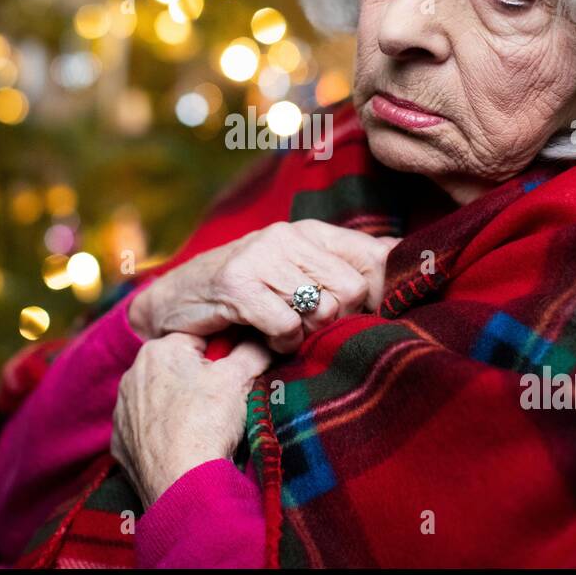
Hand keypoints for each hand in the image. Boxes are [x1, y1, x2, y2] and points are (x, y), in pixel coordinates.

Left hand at [110, 333, 271, 509]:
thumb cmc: (208, 423)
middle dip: (199, 380)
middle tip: (223, 403)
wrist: (183, 485)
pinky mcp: (121, 442)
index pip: (199, 340)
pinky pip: (147, 429)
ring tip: (204, 427)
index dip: (223, 356)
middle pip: (177, 369)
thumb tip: (264, 338)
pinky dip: (163, 434)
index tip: (236, 374)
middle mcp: (132, 375)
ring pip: (160, 398)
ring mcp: (123, 411)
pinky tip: (182, 445)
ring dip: (179, 406)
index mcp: (158, 350)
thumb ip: (253, 349)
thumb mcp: (239, 378)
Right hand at [128, 219, 399, 352]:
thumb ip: (343, 264)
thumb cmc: (245, 291)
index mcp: (310, 231)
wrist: (174, 300)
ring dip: (305, 333)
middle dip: (336, 319)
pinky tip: (266, 338)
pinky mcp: (237, 284)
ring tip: (284, 329)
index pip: (374, 256)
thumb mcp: (295, 270)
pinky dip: (281, 343)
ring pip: (321, 308)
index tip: (366, 314)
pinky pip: (286, 326)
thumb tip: (401, 253)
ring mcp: (261, 256)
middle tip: (308, 326)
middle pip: (351, 289)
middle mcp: (288, 235)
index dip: (379, 294)